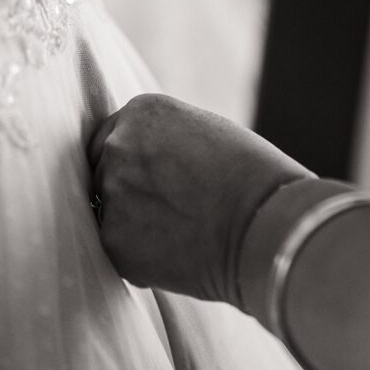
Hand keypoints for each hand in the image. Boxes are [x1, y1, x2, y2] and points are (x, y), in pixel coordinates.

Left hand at [88, 94, 308, 303]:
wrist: (268, 225)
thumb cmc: (252, 176)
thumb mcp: (203, 132)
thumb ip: (162, 140)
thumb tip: (145, 159)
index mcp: (140, 112)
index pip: (110, 138)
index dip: (129, 164)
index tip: (148, 183)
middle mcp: (117, 145)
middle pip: (102, 173)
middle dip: (126, 193)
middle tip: (167, 213)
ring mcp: (112, 192)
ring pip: (108, 213)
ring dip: (132, 226)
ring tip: (181, 234)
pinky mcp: (113, 239)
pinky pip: (118, 249)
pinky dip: (140, 257)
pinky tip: (178, 254)